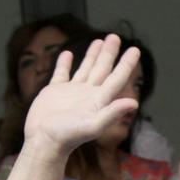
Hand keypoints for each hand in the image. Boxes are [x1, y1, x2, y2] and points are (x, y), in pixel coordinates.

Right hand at [24, 34, 140, 157]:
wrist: (44, 142)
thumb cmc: (68, 136)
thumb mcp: (93, 125)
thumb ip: (112, 113)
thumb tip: (134, 102)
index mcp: (99, 100)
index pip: (117, 78)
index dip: (126, 64)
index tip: (135, 49)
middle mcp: (88, 94)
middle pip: (102, 69)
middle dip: (110, 53)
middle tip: (115, 37)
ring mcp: (71, 92)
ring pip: (85, 69)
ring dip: (93, 55)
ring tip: (100, 41)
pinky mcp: (54, 92)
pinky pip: (62, 74)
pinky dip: (65, 63)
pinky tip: (68, 54)